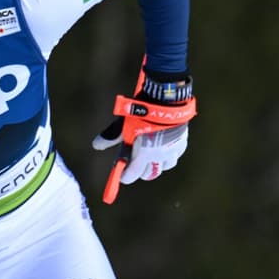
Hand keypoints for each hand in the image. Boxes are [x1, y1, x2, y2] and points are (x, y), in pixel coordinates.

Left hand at [95, 70, 195, 202]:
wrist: (166, 101)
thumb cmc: (141, 113)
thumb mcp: (123, 125)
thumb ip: (111, 137)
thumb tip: (96, 145)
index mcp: (144, 154)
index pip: (133, 174)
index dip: (125, 176)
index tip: (121, 176)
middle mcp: (159, 156)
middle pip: (149, 173)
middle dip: (140, 172)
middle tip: (135, 166)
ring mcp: (172, 150)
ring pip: (164, 166)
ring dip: (156, 165)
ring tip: (151, 158)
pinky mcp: (181, 142)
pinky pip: (175, 155)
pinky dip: (169, 155)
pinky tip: (164, 148)